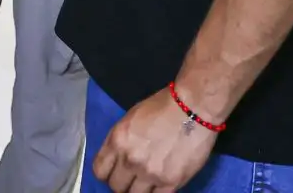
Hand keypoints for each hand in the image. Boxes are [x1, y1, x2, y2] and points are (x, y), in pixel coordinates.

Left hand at [92, 88, 216, 192]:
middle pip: (116, 187)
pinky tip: (160, 184)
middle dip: (123, 183)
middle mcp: (130, 159)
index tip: (115, 172)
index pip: (99, 171)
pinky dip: (156, 192)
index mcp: (117, 141)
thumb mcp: (130, 119)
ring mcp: (150, 173)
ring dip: (139, 190)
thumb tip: (117, 160)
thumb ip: (120, 141)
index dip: (107, 174)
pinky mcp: (170, 182)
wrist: (193, 107)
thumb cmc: (162, 107)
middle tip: (133, 178)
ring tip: (148, 182)